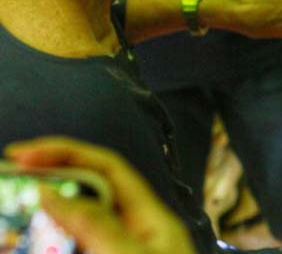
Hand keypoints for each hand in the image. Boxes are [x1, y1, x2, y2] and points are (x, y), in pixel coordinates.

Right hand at [4, 137, 195, 253]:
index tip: (23, 153)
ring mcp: (121, 249)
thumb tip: (48, 191)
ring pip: (74, 231)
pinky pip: (74, 247)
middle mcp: (136, 232)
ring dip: (43, 226)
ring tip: (11, 225)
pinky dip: (49, 246)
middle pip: (86, 198)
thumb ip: (95, 224)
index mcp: (152, 217)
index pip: (108, 168)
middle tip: (8, 186)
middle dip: (46, 189)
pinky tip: (26, 245)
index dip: (67, 153)